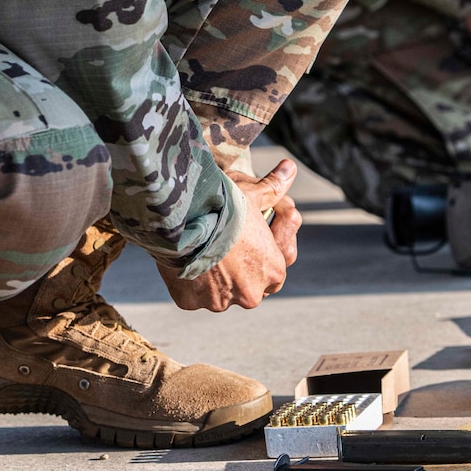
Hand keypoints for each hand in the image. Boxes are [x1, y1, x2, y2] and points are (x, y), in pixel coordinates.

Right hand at [159, 159, 300, 311]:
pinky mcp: (190, 302)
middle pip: (249, 285)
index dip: (265, 253)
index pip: (276, 270)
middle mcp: (250, 294)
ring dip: (216, 278)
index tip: (254, 235)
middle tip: (229, 244)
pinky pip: (192, 294)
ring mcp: (218, 302)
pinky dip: (190, 280)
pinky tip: (184, 260)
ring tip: (204, 250)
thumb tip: (289, 168)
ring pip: (220, 293)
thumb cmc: (224, 204)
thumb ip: (273, 188)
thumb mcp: (251, 193)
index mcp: (273, 271)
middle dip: (242, 269)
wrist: (182, 216)